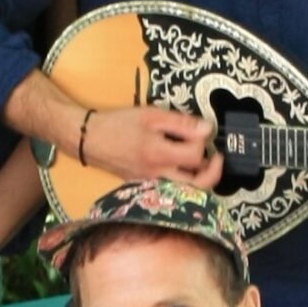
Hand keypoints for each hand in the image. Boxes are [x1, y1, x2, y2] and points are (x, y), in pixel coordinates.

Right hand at [80, 105, 222, 189]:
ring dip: (200, 179)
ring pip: (185, 191)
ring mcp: (151, 184)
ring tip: (203, 163)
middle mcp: (158, 175)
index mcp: (160, 155)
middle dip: (213, 172)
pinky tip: (183, 168)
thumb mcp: (151, 115)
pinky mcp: (145, 186)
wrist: (89, 140)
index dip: (205, 142)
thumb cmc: (118, 125)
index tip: (203, 130)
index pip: (196, 156)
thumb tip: (207, 128)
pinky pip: (171, 189)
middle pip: (198, 185)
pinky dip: (183, 182)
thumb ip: (181, 123)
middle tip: (217, 158)